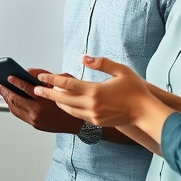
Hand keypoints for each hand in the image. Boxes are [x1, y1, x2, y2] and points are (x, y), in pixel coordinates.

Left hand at [0, 68, 78, 133]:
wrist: (77, 123)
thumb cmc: (71, 101)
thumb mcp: (62, 84)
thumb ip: (45, 76)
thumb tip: (28, 72)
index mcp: (45, 100)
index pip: (26, 88)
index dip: (16, 81)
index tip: (9, 76)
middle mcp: (38, 111)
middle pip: (16, 99)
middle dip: (5, 90)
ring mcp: (35, 119)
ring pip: (15, 108)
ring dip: (6, 99)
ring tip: (1, 91)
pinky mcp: (35, 125)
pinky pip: (19, 115)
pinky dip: (13, 107)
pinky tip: (9, 101)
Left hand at [34, 55, 153, 126]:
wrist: (146, 113)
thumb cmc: (135, 90)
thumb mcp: (121, 70)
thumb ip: (101, 63)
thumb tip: (84, 58)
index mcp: (95, 91)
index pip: (67, 85)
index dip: (52, 80)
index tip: (41, 77)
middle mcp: (91, 105)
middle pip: (62, 99)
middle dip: (47, 93)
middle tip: (35, 89)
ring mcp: (93, 116)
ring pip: (68, 109)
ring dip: (57, 102)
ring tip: (48, 95)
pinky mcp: (96, 122)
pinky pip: (77, 115)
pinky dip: (68, 108)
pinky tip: (65, 104)